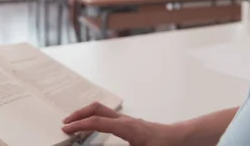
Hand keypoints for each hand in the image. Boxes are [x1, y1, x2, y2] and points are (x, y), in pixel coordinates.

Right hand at [62, 103, 183, 145]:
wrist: (183, 139)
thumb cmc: (166, 145)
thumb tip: (101, 144)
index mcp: (126, 127)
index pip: (96, 122)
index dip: (79, 125)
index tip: (66, 129)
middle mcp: (125, 120)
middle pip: (96, 109)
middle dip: (79, 114)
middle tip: (66, 123)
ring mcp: (129, 121)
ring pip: (103, 111)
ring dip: (87, 114)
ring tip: (76, 124)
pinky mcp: (132, 125)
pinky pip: (109, 117)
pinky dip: (97, 119)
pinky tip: (95, 128)